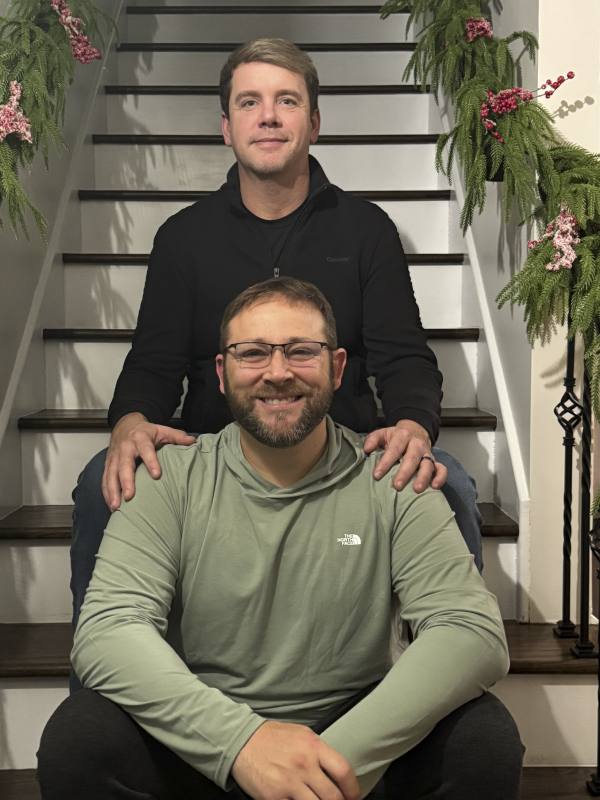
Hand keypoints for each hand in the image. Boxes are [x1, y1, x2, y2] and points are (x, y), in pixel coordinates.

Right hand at [102, 412, 196, 510]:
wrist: (125, 424)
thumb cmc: (147, 432)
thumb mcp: (163, 430)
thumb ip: (177, 437)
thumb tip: (193, 441)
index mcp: (140, 438)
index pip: (146, 450)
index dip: (151, 461)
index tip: (157, 475)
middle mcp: (125, 448)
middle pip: (124, 465)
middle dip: (126, 481)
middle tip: (130, 496)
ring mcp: (114, 457)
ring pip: (111, 474)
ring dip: (112, 491)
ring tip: (116, 507)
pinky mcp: (108, 464)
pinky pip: (105, 479)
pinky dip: (106, 493)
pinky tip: (111, 506)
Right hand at [231, 720, 359, 799]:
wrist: (242, 741)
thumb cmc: (272, 737)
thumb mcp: (301, 734)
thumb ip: (319, 751)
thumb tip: (335, 770)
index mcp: (313, 746)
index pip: (344, 771)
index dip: (353, 789)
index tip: (354, 797)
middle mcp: (304, 765)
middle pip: (333, 796)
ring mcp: (289, 783)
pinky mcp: (274, 797)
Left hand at [363, 420, 446, 492]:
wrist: (412, 432)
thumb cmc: (393, 438)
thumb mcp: (382, 434)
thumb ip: (373, 439)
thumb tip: (367, 449)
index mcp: (402, 436)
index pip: (394, 450)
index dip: (385, 463)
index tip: (377, 475)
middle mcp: (416, 444)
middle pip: (411, 458)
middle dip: (404, 473)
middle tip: (397, 486)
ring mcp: (426, 453)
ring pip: (428, 465)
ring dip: (423, 477)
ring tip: (416, 490)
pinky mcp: (434, 461)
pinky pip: (441, 469)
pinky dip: (440, 477)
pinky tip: (434, 487)